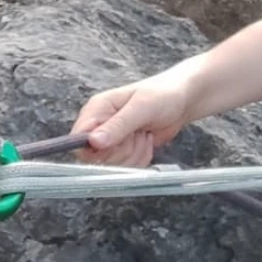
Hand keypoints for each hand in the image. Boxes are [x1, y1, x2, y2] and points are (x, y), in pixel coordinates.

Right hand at [70, 72, 193, 166]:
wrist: (183, 101)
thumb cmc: (163, 95)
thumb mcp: (141, 107)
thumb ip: (118, 125)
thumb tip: (94, 142)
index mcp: (97, 109)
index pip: (79, 138)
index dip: (96, 148)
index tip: (118, 143)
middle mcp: (100, 126)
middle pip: (96, 157)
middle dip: (123, 150)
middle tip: (138, 133)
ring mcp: (112, 140)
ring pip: (114, 164)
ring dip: (135, 153)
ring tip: (144, 134)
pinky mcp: (125, 151)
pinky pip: (127, 166)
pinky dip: (142, 157)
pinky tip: (147, 140)